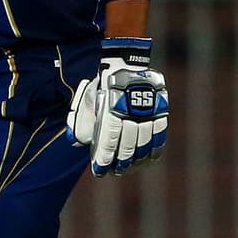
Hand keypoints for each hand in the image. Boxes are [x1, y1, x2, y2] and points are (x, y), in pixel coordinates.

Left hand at [65, 37, 168, 175]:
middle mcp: (131, 112)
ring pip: (143, 144)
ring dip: (135, 160)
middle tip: (113, 172)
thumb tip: (77, 143)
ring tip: (127, 169)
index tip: (99, 170)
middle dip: (119, 162)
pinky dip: (153, 152)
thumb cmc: (103, 87)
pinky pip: (159, 138)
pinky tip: (146, 161)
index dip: (104, 157)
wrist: (126, 65)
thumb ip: (81, 121)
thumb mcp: (88, 99)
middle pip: (127, 145)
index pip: (109, 139)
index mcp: (111, 108)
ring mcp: (148, 113)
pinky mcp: (160, 113)